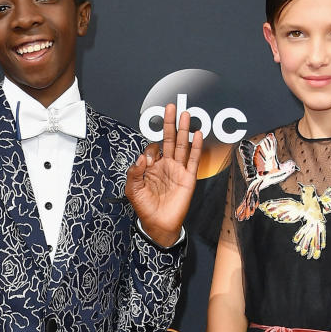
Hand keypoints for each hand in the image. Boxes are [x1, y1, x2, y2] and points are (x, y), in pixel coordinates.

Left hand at [124, 104, 202, 247]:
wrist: (159, 224)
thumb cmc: (145, 207)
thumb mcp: (133, 189)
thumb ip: (134, 172)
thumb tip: (143, 157)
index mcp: (151, 167)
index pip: (152, 149)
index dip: (150, 150)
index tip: (148, 160)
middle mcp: (165, 165)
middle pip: (169, 140)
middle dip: (169, 124)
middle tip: (170, 107)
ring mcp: (178, 170)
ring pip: (182, 145)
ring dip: (183, 130)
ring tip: (185, 114)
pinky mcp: (188, 178)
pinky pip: (193, 160)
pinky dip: (196, 147)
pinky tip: (197, 134)